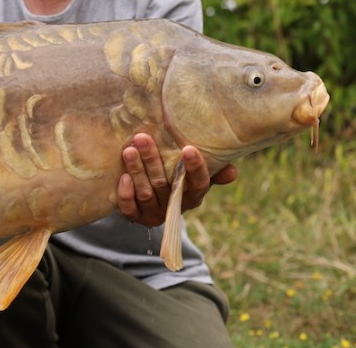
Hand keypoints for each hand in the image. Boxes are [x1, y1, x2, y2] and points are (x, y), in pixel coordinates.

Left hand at [116, 133, 236, 226]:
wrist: (147, 197)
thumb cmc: (175, 175)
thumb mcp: (193, 172)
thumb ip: (212, 169)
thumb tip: (233, 171)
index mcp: (193, 195)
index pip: (199, 184)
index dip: (195, 168)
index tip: (188, 149)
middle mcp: (175, 206)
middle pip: (165, 184)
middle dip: (153, 160)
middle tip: (143, 137)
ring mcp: (154, 213)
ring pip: (146, 193)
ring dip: (137, 171)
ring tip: (129, 150)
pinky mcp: (135, 217)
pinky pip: (129, 210)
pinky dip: (126, 194)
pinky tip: (123, 177)